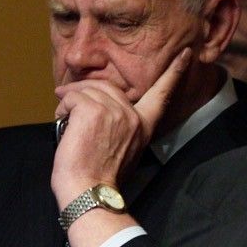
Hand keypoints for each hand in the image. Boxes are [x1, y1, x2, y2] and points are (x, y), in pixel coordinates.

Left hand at [50, 48, 191, 210]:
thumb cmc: (100, 178)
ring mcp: (114, 111)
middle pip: (108, 86)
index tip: (185, 54)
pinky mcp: (93, 111)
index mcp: (144, 126)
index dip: (174, 72)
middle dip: (85, 92)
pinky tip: (61, 121)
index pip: (162, 94)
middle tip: (67, 105)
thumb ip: (121, 126)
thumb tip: (100, 108)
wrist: (89, 191)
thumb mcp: (124, 150)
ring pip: (88, 89)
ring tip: (62, 117)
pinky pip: (73, 97)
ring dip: (70, 100)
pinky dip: (62, 107)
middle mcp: (132, 116)